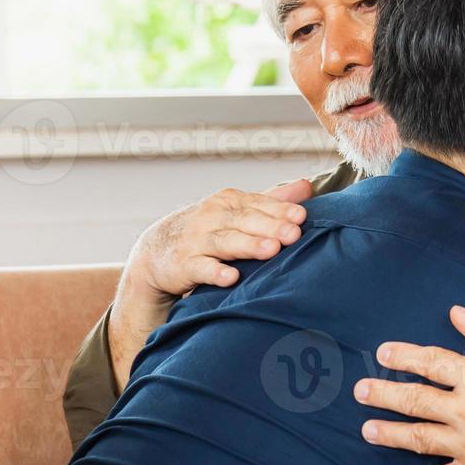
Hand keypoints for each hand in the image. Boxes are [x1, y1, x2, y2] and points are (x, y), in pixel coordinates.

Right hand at [108, 180, 312, 388]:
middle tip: (294, 233)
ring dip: (248, 246)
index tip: (302, 216)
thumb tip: (307, 186)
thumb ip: (271, 200)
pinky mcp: (184, 265)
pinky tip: (231, 278)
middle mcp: (212, 217)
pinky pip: (200, 268)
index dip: (280, 210)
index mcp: (228, 201)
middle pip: (245, 220)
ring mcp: (196, 240)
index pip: (258, 203)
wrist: (157, 251)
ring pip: (225, 242)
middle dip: (270, 226)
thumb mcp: (236, 211)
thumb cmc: (208, 229)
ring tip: (271, 250)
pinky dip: (215, 272)